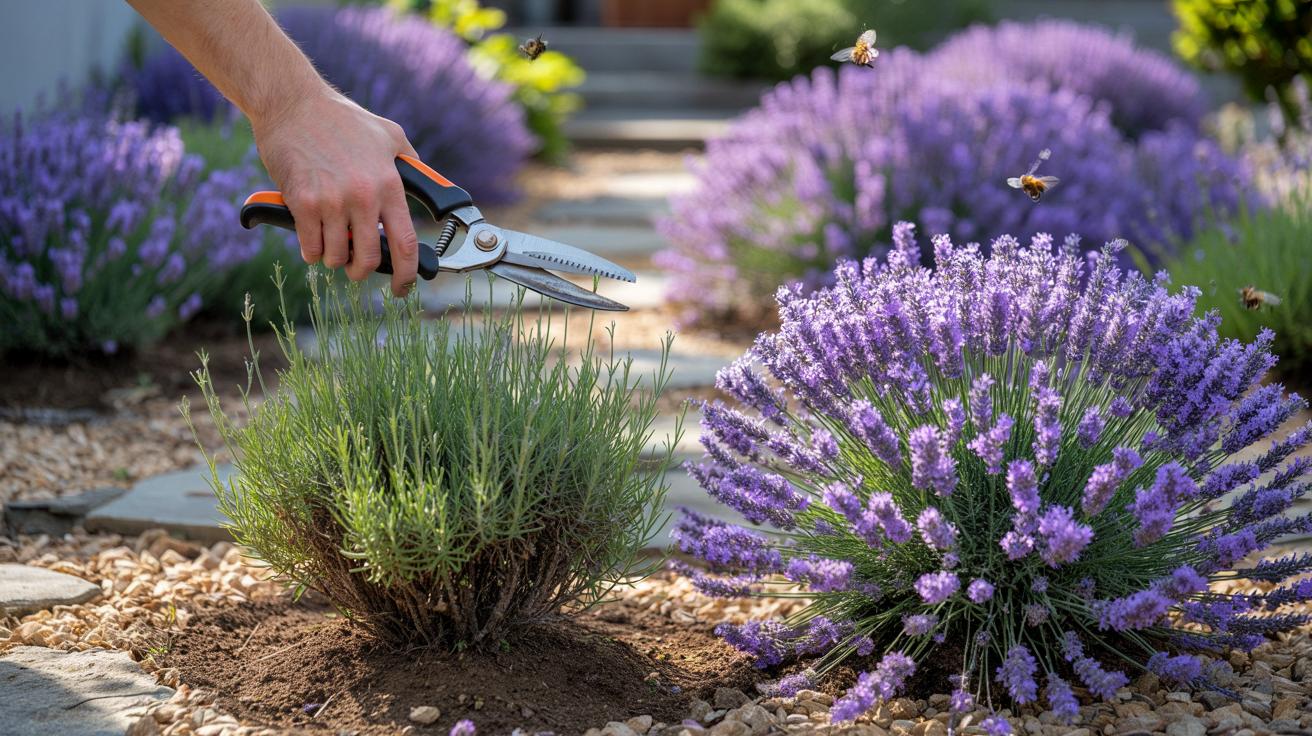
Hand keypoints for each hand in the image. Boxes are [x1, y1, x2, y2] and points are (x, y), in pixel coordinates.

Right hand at [252, 88, 420, 296]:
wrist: (293, 103)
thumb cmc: (341, 118)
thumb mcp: (389, 135)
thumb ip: (410, 164)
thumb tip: (428, 187)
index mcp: (389, 184)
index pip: (405, 243)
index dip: (408, 274)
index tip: (405, 288)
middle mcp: (363, 196)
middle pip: (369, 259)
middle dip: (362, 270)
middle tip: (355, 266)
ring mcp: (331, 201)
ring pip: (336, 257)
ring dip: (334, 258)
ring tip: (331, 242)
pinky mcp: (301, 202)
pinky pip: (310, 247)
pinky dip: (312, 250)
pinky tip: (312, 237)